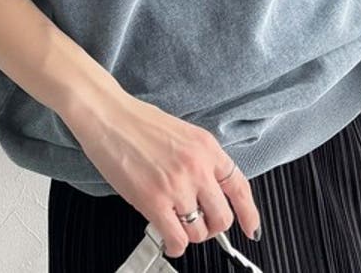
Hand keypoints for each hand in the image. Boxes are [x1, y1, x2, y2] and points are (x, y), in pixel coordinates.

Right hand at [66, 91, 261, 257]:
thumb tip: (209, 190)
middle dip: (214, 228)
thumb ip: (200, 160)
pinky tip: (167, 238)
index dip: (249, 213)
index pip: (239, 187)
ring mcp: (177, 185)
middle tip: (201, 226)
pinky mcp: (154, 201)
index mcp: (207, 147)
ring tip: (178, 226)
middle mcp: (197, 166)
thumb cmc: (138, 122)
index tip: (251, 228)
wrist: (109, 116)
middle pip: (223, 217)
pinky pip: (177, 239)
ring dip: (190, 235)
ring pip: (200, 232)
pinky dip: (174, 245)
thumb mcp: (183, 134)